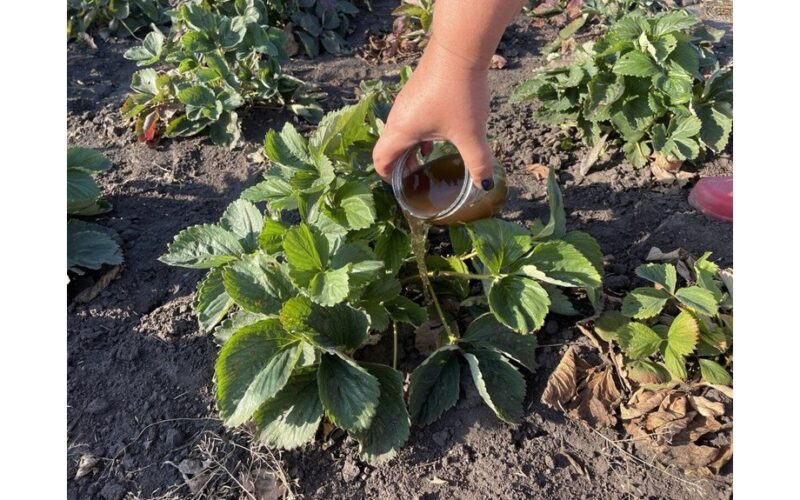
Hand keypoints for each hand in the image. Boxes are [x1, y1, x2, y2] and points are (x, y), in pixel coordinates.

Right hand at [372, 45, 495, 189]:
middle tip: (419, 179)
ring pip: (402, 132)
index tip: (405, 187)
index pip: (380, 160)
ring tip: (429, 159)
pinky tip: (440, 133)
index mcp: (401, 132)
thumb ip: (477, 163)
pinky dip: (420, 132)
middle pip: (390, 148)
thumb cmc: (459, 94)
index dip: (388, 177)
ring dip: (412, 148)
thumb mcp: (470, 134)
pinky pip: (412, 118)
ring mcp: (406, 101)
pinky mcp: (418, 89)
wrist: (459, 48)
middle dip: (402, 166)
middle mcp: (398, 117)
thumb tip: (484, 184)